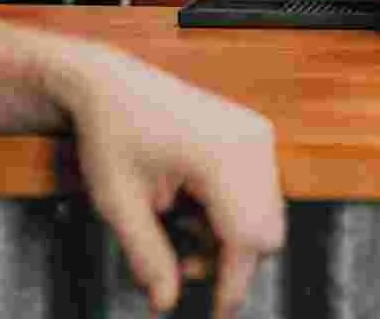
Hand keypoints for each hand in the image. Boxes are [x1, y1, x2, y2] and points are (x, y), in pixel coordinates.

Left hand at [56, 45, 283, 317]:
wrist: (113, 84)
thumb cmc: (112, 135)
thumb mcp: (120, 205)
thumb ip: (149, 258)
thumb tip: (167, 303)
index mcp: (221, 156)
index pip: (246, 238)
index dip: (232, 286)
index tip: (215, 316)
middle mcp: (250, 142)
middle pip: (266, 229)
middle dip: (231, 261)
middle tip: (184, 269)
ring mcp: (256, 134)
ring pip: (266, 212)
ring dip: (231, 237)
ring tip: (181, 232)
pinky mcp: (253, 133)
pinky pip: (260, 190)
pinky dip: (233, 212)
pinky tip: (194, 207)